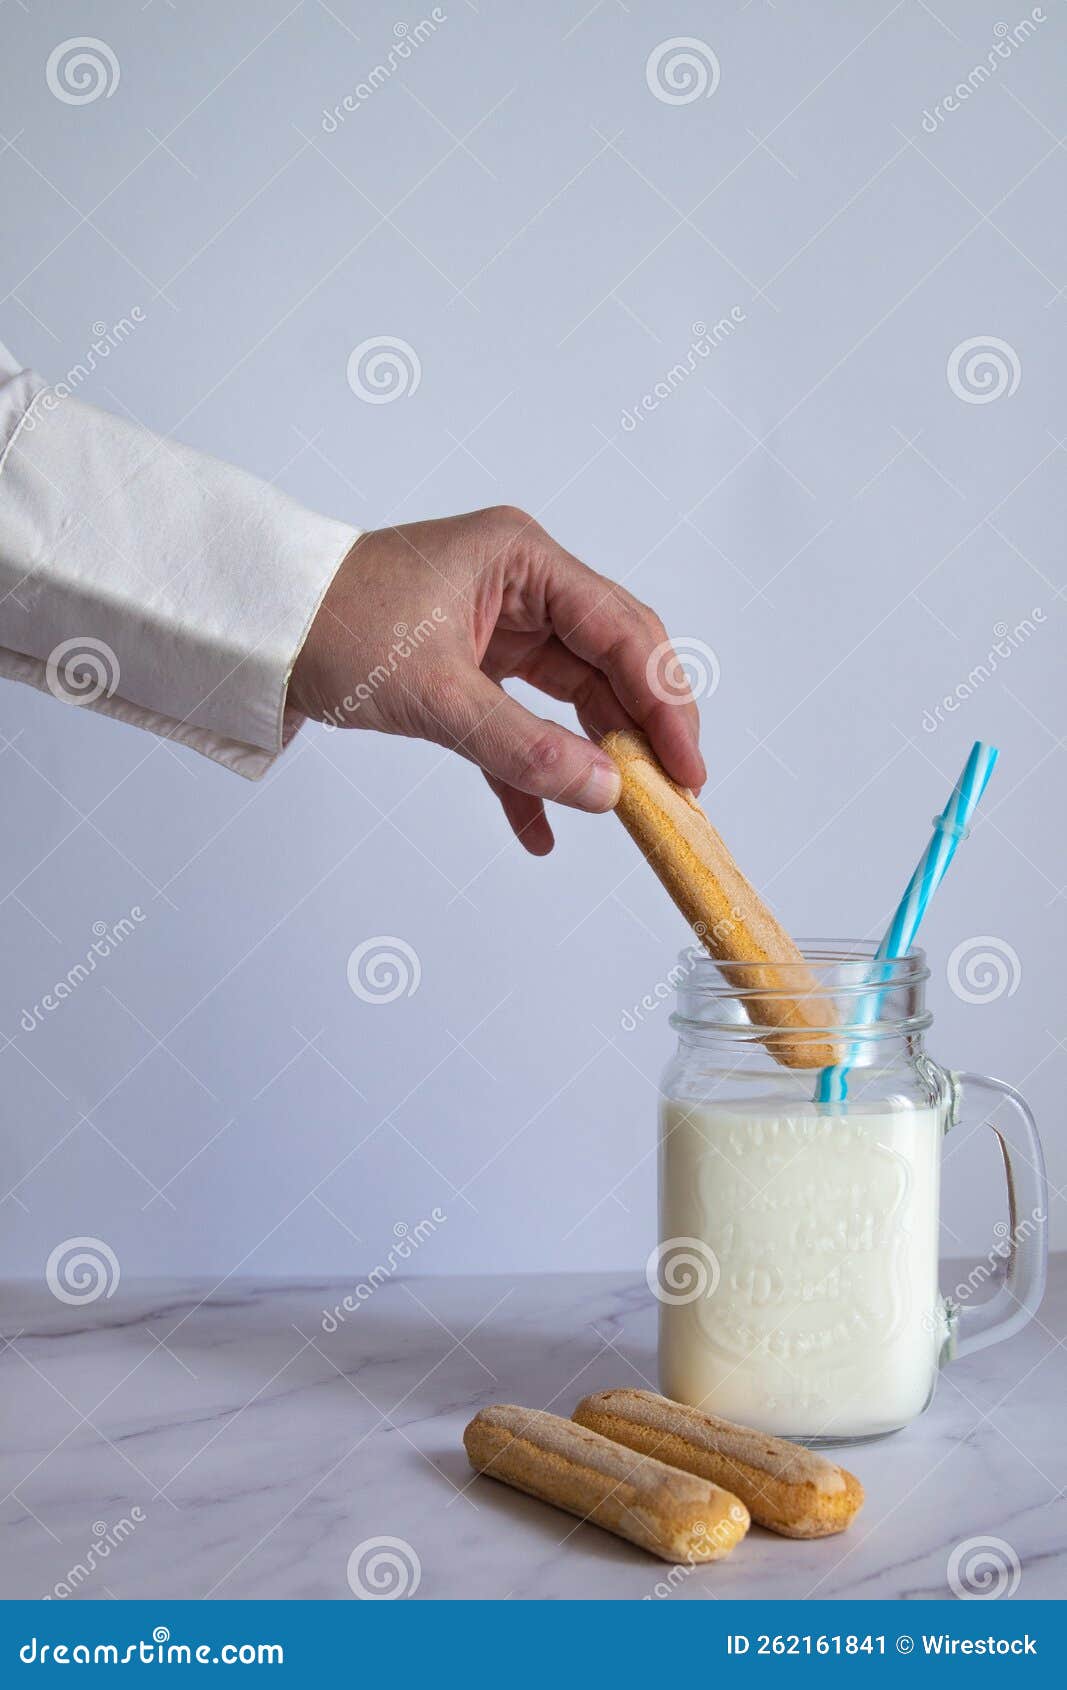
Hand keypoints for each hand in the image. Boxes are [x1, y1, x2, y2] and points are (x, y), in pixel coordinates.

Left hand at [289, 506, 704, 854]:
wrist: (251, 632)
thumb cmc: (331, 628)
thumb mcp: (433, 692)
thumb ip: (523, 747)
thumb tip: (606, 792)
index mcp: (524, 559)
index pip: (621, 630)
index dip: (664, 701)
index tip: (687, 767)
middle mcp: (522, 586)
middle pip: (609, 662)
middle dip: (641, 731)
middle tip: (674, 795)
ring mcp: (497, 628)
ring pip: (569, 698)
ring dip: (590, 757)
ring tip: (622, 816)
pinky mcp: (469, 668)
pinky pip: (518, 724)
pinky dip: (529, 773)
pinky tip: (540, 831)